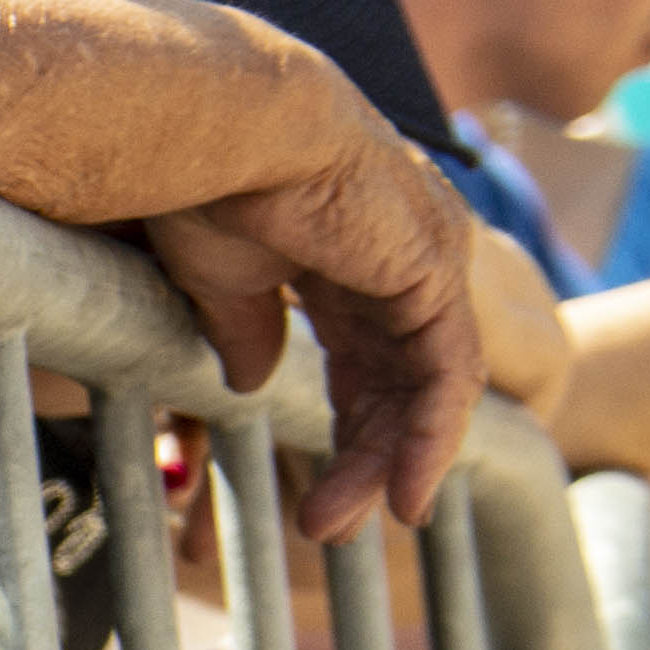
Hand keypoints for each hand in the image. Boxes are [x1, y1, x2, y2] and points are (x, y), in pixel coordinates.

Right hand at [134, 83, 482, 549]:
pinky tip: (405, 491)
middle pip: (400, 376)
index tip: (322, 482)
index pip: (367, 351)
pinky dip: (432, 439)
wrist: (217, 126)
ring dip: (392, 461)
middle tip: (326, 522)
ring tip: (345, 524)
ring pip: (429, 385)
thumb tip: (252, 381)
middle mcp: (402, 252)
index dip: (351, 419)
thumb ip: (246, 328)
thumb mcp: (220, 277)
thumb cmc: (201, 181)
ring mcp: (428, 259)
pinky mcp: (434, 272)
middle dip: (365, 453)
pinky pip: (448, 377)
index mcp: (350, 247)